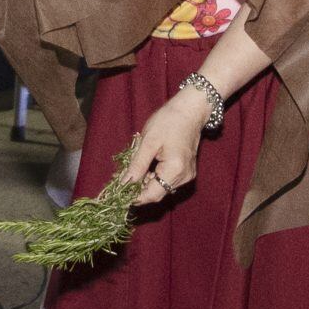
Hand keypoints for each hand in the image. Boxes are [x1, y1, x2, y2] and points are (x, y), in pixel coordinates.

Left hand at [117, 86, 212, 206]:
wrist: (190, 111)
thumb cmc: (168, 121)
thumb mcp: (148, 142)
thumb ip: (137, 166)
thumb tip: (124, 185)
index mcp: (175, 171)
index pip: (152, 195)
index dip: (134, 197)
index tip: (118, 194)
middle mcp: (184, 177)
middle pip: (156, 193)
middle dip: (138, 189)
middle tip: (123, 177)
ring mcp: (187, 175)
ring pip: (161, 188)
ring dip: (145, 182)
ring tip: (135, 167)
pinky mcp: (186, 171)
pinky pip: (167, 181)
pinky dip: (154, 177)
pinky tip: (147, 165)